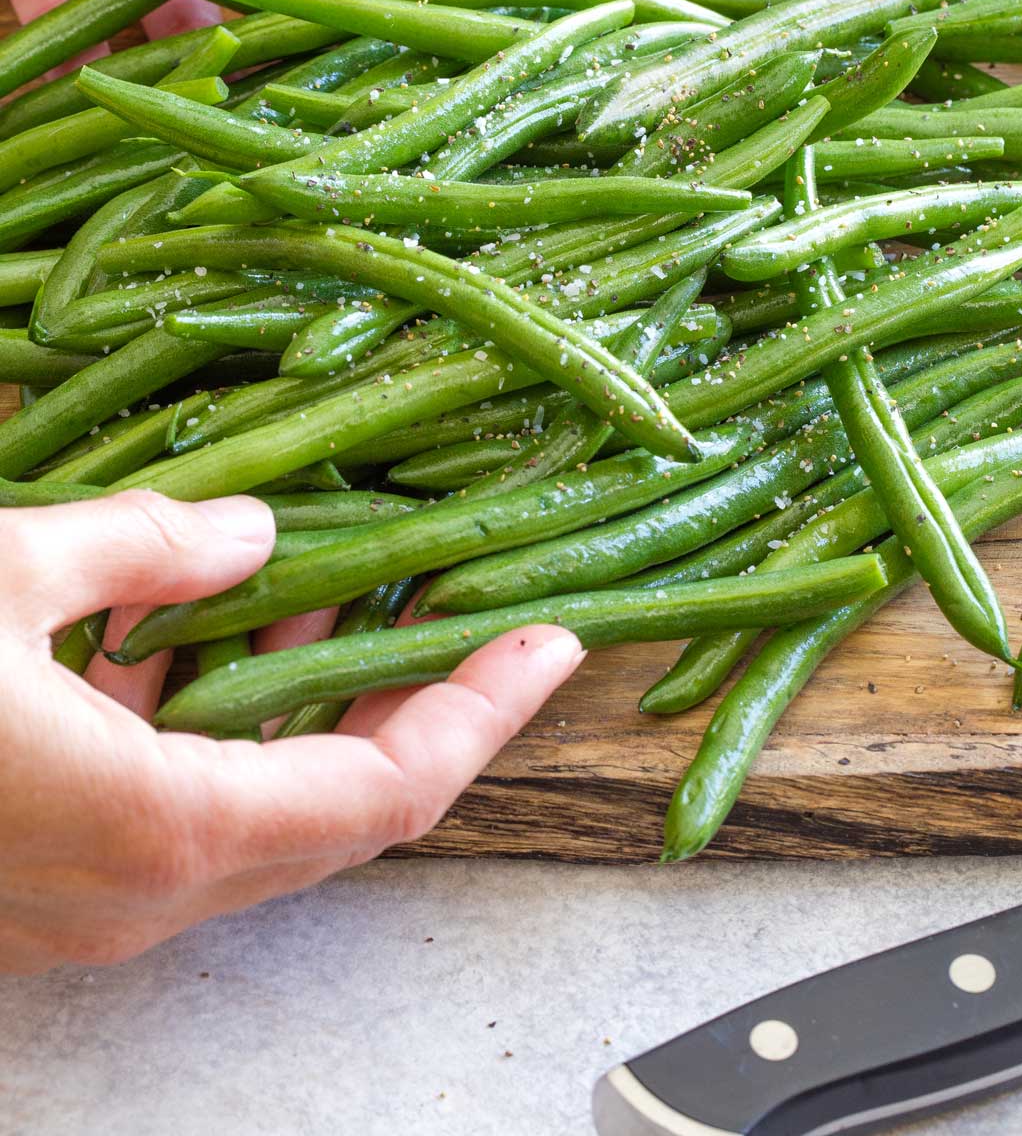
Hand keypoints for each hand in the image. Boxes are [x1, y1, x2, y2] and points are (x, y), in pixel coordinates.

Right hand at [0, 492, 582, 973]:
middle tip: (462, 604)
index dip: (483, 711)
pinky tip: (177, 630)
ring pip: (245, 803)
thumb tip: (251, 533)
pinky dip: (198, 724)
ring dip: (293, 697)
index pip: (390, 788)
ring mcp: (86, 906)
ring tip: (326, 587)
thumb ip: (143, 547)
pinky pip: (162, 810)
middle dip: (410, 695)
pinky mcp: (36, 888)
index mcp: (165, 829)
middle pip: (337, 804)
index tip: (552, 643)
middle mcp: (143, 894)